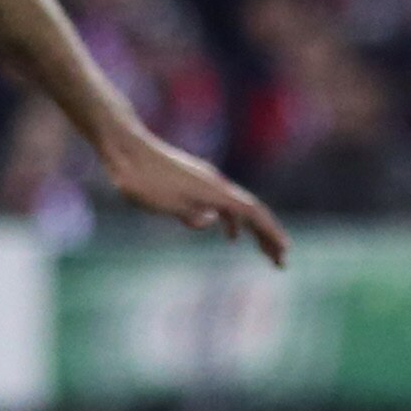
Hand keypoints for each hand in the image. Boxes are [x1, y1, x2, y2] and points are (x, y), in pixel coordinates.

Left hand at [100, 126, 289, 265]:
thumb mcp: (163, 203)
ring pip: (238, 209)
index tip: (284, 251)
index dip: (270, 232)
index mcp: (212, 190)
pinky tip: (232, 235)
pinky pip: (223, 205)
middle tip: (281, 262)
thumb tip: (212, 221)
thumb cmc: (141, 178)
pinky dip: (233, 222)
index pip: (252, 212)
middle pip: (251, 212)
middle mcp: (215, 184)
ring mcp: (206, 182)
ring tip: (264, 253)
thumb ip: (190, 214)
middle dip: (268, 237)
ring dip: (253, 231)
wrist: (125, 148)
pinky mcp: (194, 183)